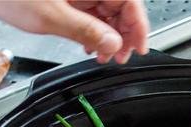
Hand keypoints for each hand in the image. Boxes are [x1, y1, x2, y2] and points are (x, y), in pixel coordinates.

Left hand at [0, 0, 148, 63]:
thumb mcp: (51, 17)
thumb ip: (86, 31)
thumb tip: (113, 44)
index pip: (129, 1)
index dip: (139, 26)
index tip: (139, 48)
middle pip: (121, 7)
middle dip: (124, 34)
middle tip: (120, 57)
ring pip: (107, 12)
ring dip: (109, 35)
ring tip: (103, 56)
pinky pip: (91, 12)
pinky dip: (94, 30)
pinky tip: (90, 45)